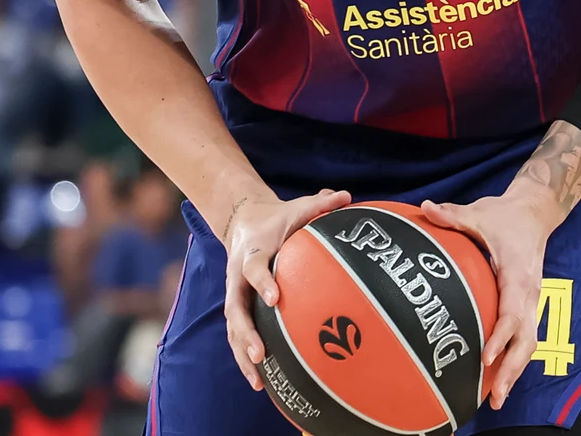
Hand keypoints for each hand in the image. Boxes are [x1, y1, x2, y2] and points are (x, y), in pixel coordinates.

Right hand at [222, 188, 350, 390]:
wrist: (244, 221)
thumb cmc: (278, 219)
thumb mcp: (296, 207)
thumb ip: (320, 205)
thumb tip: (347, 196)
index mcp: (252, 252)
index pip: (253, 269)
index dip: (262, 283)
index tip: (275, 299)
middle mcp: (237, 277)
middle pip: (235, 308)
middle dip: (246, 332)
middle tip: (260, 353)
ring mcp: (235, 295)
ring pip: (233, 328)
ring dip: (242, 354)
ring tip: (258, 380)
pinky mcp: (238, 308)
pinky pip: (238, 335)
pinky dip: (245, 358)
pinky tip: (261, 383)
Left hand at [420, 189, 558, 410]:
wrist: (536, 210)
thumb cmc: (506, 215)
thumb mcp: (479, 213)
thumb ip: (451, 214)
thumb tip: (424, 208)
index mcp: (518, 274)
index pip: (512, 312)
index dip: (500, 337)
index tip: (485, 358)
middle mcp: (529, 292)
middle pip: (526, 338)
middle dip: (512, 368)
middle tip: (495, 395)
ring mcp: (532, 300)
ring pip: (528, 342)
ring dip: (515, 370)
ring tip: (497, 397)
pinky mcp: (528, 304)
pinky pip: (524, 336)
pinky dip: (514, 358)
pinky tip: (498, 377)